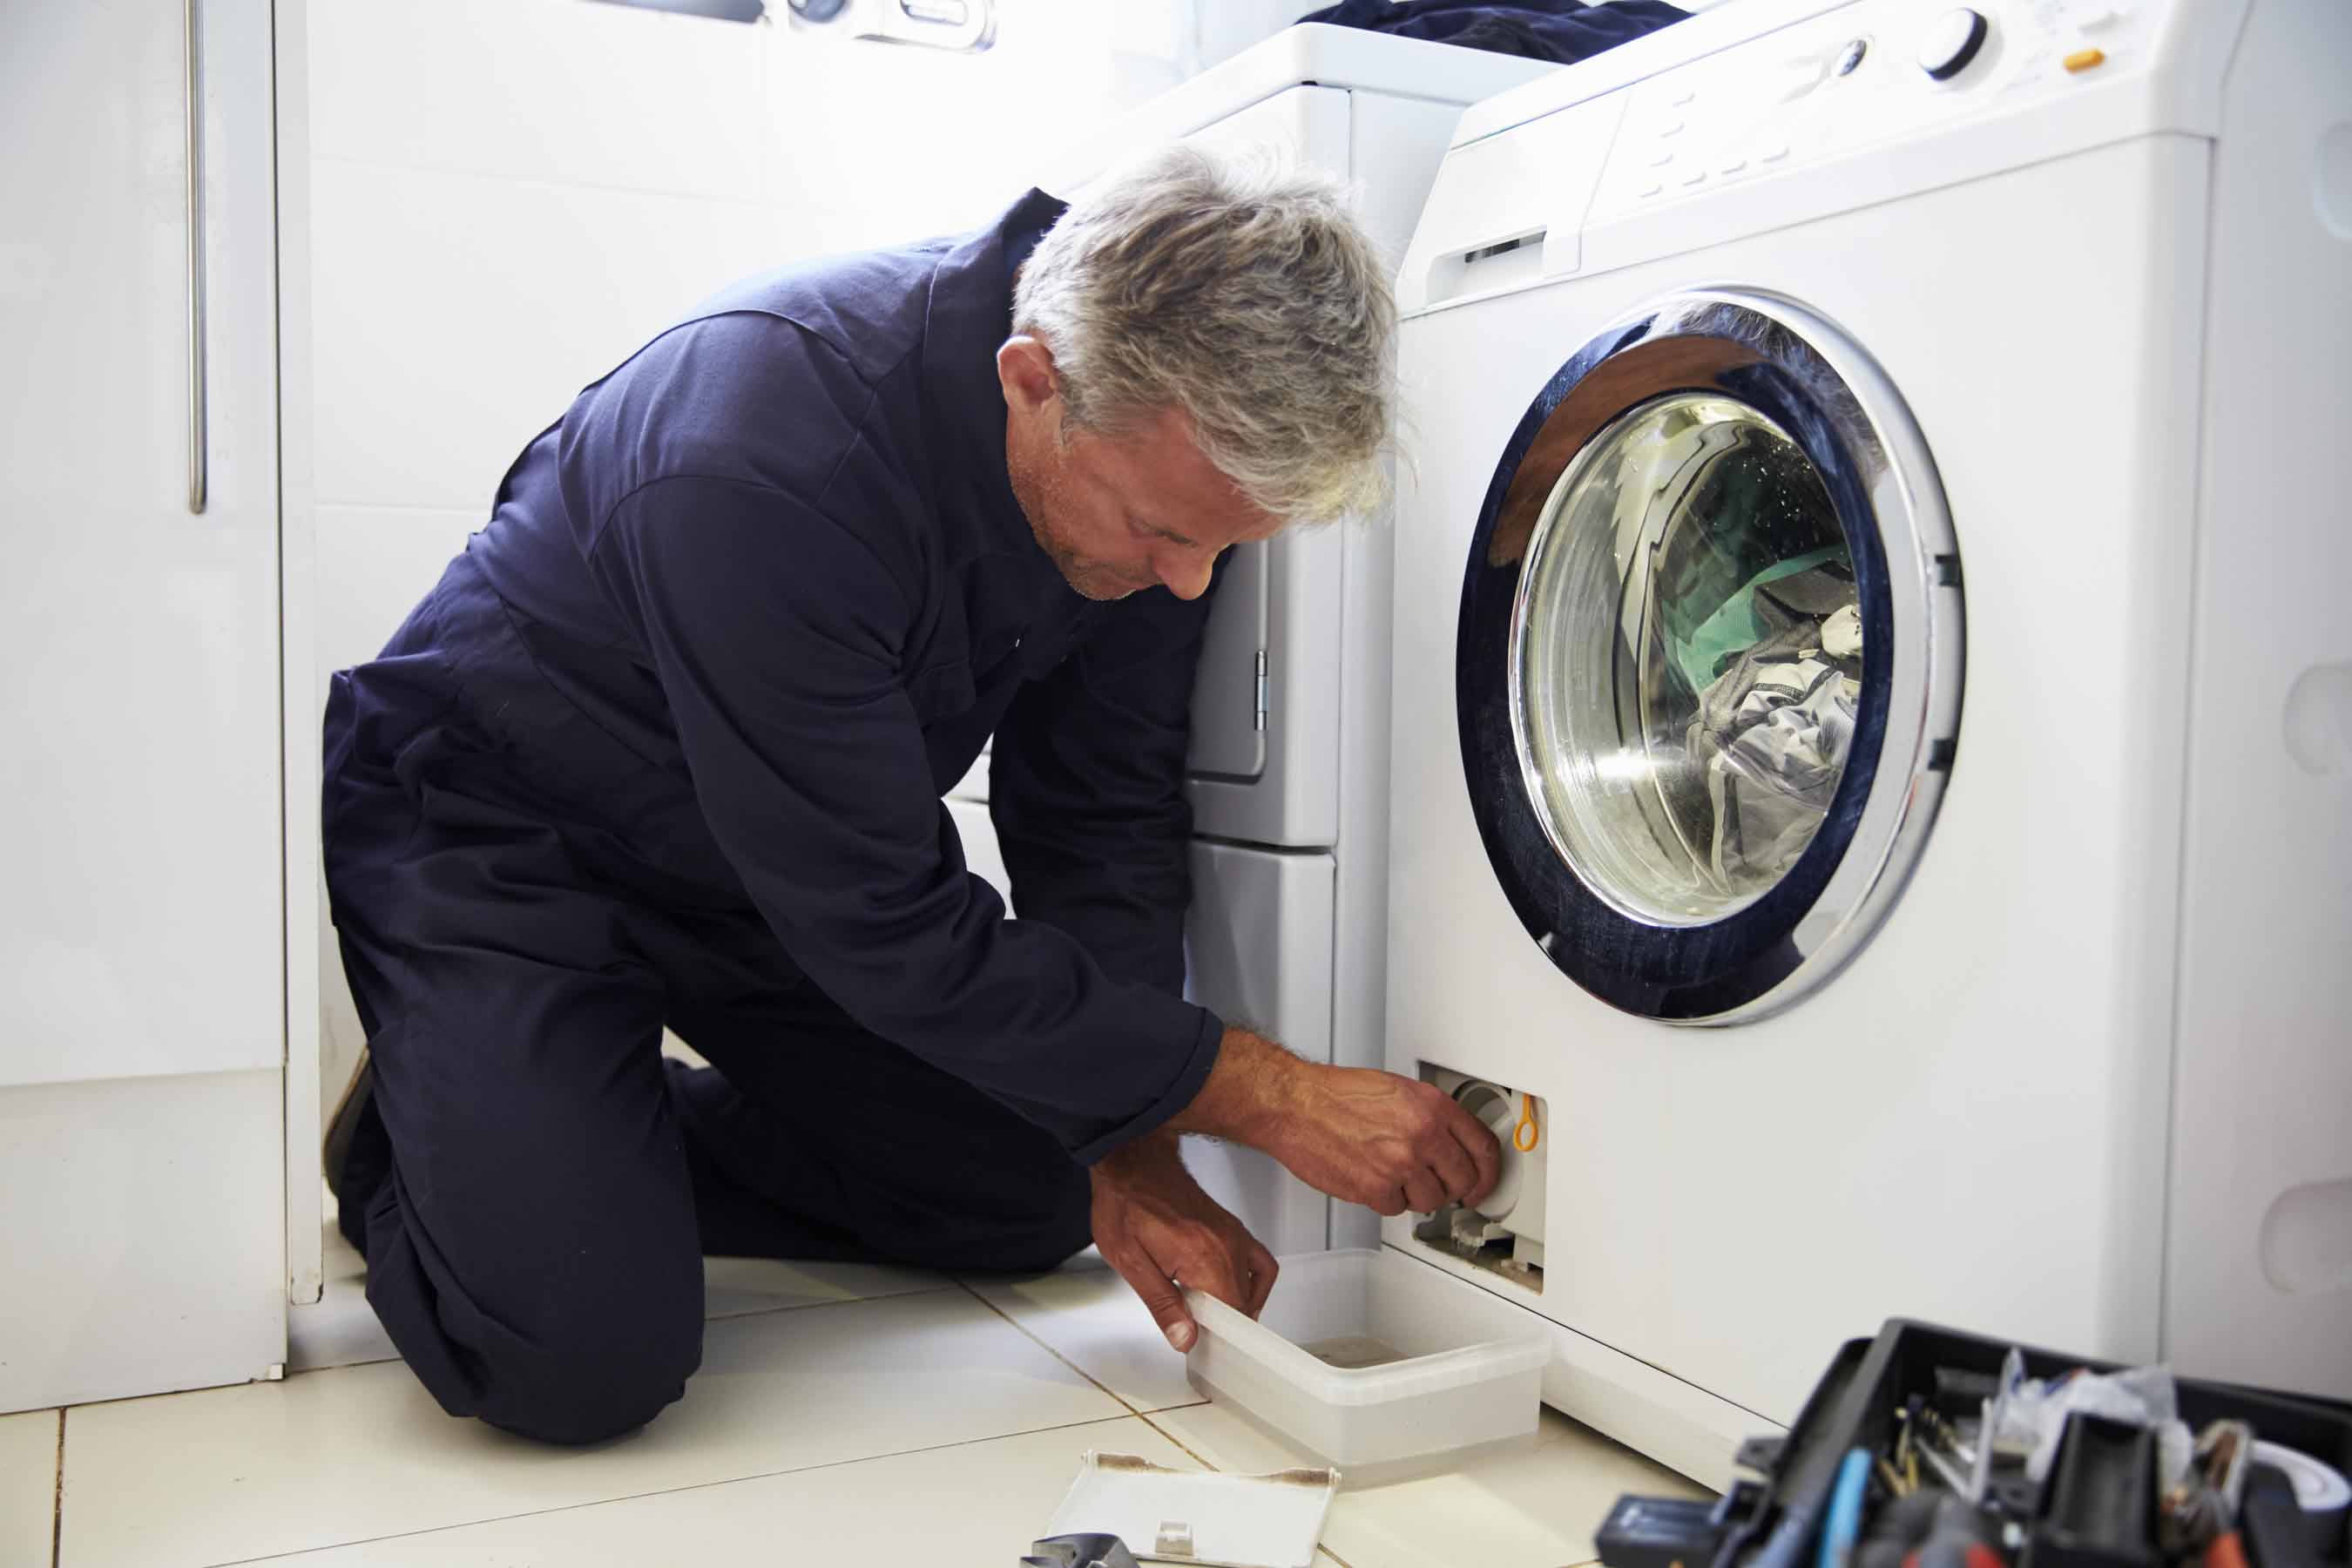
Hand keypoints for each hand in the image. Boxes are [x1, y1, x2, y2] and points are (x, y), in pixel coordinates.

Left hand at [1089, 1130, 1277, 1351]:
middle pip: (1243, 1305)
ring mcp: (1233, 1235)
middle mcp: (1226, 1246)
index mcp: (1203, 1258)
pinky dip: (1255, 1283)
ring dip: (1236, 1308)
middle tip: (1196, 1334)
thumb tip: (1185, 1338)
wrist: (1133, 1161)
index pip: (1232, 1314)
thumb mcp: (1129, 1261)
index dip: (1220, 1338)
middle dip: (1224, 1326)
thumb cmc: (1125, 1203)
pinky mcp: (1232, 1228)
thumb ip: (1162, 1304)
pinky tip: (1234, 1291)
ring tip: (1209, 1318)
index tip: (1202, 1347)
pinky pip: (1259, 1262)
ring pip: (1252, 1288)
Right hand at [1169, 1028, 1500, 1217]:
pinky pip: (1397, 1208)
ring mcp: (1401, 1164)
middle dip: (1453, 1188)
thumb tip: (1452, 1141)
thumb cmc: (1337, 1094)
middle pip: (1463, 1181)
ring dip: (1416, 1194)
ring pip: (1431, 1201)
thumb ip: (1430, 1116)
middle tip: (1438, 1185)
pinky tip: (1373, 1179)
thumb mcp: (1398, 1090)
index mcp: (1433, 1106)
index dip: (1489, 1172)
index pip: (1483, 1147)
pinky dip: (1387, 1199)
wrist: (1296, 1105)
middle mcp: (1422, 1135)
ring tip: (1394, 1175)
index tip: (1485, 1182)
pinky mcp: (1377, 1189)